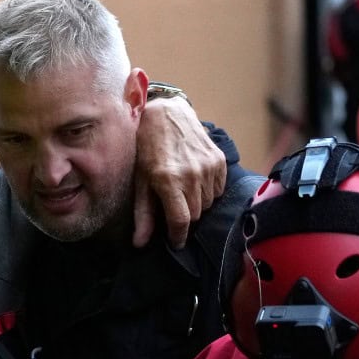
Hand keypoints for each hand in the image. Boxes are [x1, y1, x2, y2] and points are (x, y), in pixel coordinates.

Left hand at [133, 96, 224, 249]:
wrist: (166, 114)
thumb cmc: (146, 148)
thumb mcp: (140, 181)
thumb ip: (143, 214)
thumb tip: (140, 244)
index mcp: (169, 181)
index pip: (181, 221)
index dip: (178, 236)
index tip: (175, 242)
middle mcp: (192, 174)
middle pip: (196, 214)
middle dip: (185, 217)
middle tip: (173, 208)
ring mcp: (209, 166)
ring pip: (208, 203)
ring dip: (196, 203)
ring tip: (182, 190)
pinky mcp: (219, 159)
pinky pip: (218, 189)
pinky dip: (208, 191)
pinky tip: (194, 180)